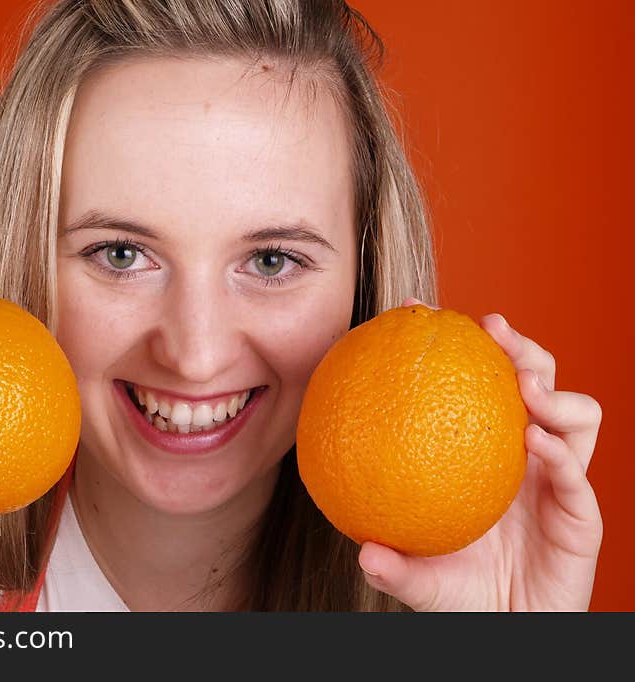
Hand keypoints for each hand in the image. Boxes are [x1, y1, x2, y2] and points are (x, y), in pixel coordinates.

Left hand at [356, 298, 602, 610]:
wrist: (505, 633)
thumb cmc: (458, 594)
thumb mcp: (417, 575)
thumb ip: (393, 565)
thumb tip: (363, 552)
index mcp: (482, 452)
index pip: (475, 384)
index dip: (454, 347)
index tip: (416, 312)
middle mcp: (523, 457)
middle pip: (537, 380)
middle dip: (520, 347)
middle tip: (491, 328)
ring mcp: (556, 482)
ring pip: (576, 414)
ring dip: (553, 391)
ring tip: (525, 384)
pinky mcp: (581, 515)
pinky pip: (578, 476)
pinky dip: (561, 453)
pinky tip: (535, 444)